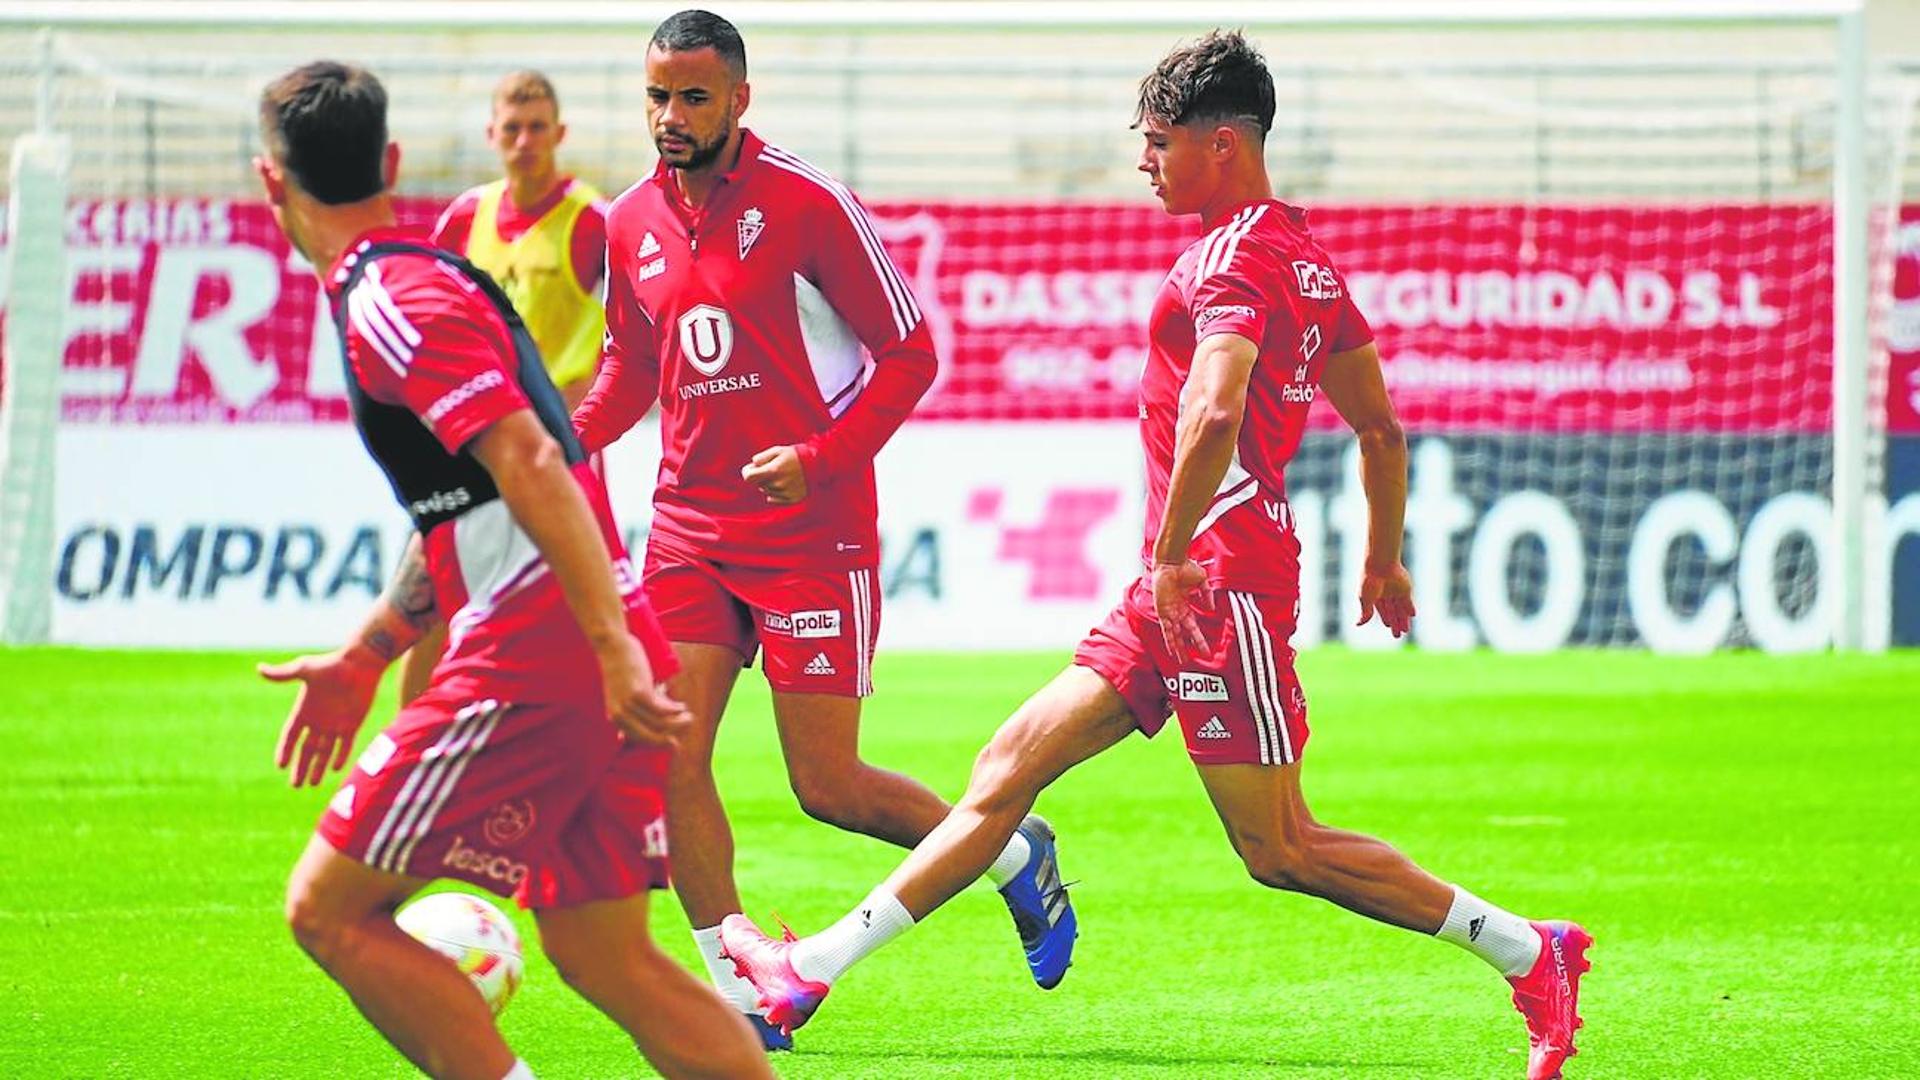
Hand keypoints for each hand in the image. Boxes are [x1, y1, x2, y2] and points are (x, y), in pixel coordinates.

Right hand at [260, 649, 383, 787]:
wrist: (360, 663)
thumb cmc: (331, 664)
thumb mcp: (304, 669)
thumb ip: (283, 674)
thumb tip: (259, 668)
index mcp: (304, 710)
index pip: (291, 736)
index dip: (285, 750)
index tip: (280, 765)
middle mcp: (318, 721)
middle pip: (306, 750)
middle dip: (300, 767)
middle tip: (295, 785)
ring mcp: (335, 724)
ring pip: (324, 752)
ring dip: (318, 767)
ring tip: (311, 784)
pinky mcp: (352, 724)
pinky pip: (345, 746)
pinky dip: (340, 757)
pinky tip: (333, 769)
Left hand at [596, 633, 689, 745]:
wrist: (612, 646)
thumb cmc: (618, 670)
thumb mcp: (619, 698)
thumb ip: (623, 717)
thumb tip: (620, 738)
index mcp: (615, 718)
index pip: (640, 739)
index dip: (659, 743)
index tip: (675, 742)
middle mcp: (619, 715)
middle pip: (651, 736)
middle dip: (671, 738)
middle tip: (686, 731)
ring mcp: (628, 705)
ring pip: (660, 723)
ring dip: (678, 722)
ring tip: (689, 716)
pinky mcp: (639, 693)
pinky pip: (662, 709)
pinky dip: (675, 709)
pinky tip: (682, 706)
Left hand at [741, 445, 807, 503]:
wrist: (819, 465)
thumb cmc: (796, 455)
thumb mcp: (778, 450)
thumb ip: (762, 457)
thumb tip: (752, 465)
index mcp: (774, 470)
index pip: (749, 478)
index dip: (747, 472)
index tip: (750, 468)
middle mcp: (778, 484)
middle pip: (758, 484)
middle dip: (760, 476)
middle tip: (769, 468)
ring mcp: (785, 493)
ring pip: (766, 491)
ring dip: (768, 484)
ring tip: (781, 474)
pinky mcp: (791, 500)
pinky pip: (773, 499)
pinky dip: (774, 493)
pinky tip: (783, 484)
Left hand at [1151, 558, 1213, 663]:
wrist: (1172, 562)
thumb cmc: (1186, 567)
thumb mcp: (1202, 581)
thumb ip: (1207, 595)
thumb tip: (1211, 610)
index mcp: (1185, 606)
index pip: (1192, 627)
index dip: (1197, 638)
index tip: (1204, 649)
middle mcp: (1176, 612)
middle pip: (1182, 634)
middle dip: (1186, 648)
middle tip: (1190, 660)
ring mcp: (1169, 612)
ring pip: (1174, 635)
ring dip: (1178, 648)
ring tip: (1181, 661)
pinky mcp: (1163, 611)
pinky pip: (1166, 629)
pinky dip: (1169, 640)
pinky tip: (1172, 650)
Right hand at [1357, 562, 1415, 638]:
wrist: (1380, 566)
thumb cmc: (1370, 581)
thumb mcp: (1365, 600)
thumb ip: (1365, 613)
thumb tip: (1357, 624)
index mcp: (1375, 596)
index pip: (1382, 610)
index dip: (1386, 618)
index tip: (1388, 626)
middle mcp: (1386, 594)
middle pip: (1392, 612)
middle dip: (1395, 623)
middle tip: (1397, 635)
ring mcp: (1396, 591)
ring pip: (1400, 609)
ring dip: (1403, 619)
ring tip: (1405, 630)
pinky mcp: (1405, 588)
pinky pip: (1408, 600)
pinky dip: (1410, 608)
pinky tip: (1413, 615)